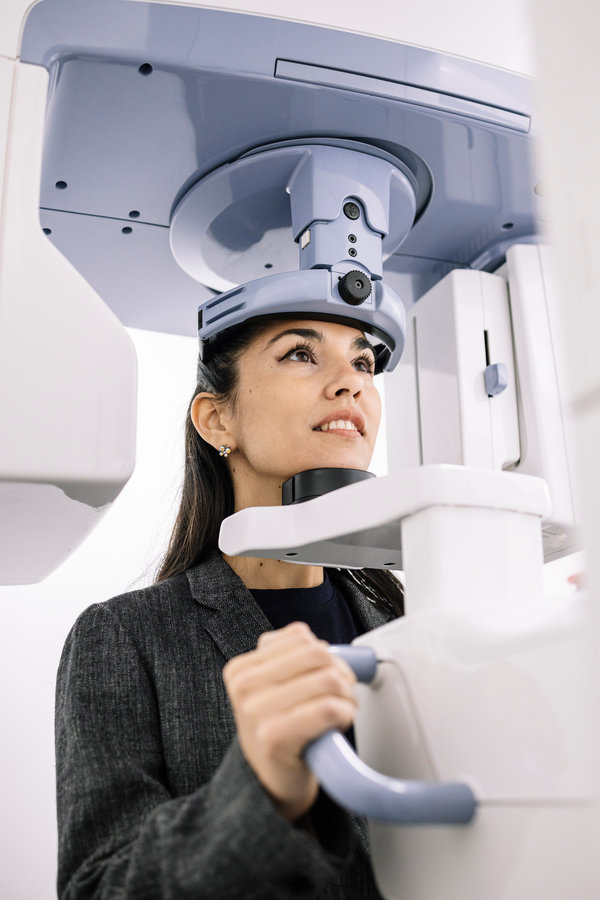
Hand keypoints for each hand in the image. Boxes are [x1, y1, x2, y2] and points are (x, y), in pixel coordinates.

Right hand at [223, 622, 356, 821]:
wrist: (270, 785)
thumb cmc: (279, 732)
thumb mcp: (273, 687)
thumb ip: (290, 655)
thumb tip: (320, 642)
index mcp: (241, 669)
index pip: (300, 637)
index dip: (326, 655)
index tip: (326, 676)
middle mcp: (244, 686)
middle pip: (317, 654)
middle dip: (341, 673)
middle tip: (342, 694)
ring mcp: (256, 712)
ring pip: (328, 680)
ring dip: (347, 697)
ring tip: (340, 711)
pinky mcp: (275, 737)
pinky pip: (328, 708)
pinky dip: (345, 714)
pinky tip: (337, 725)